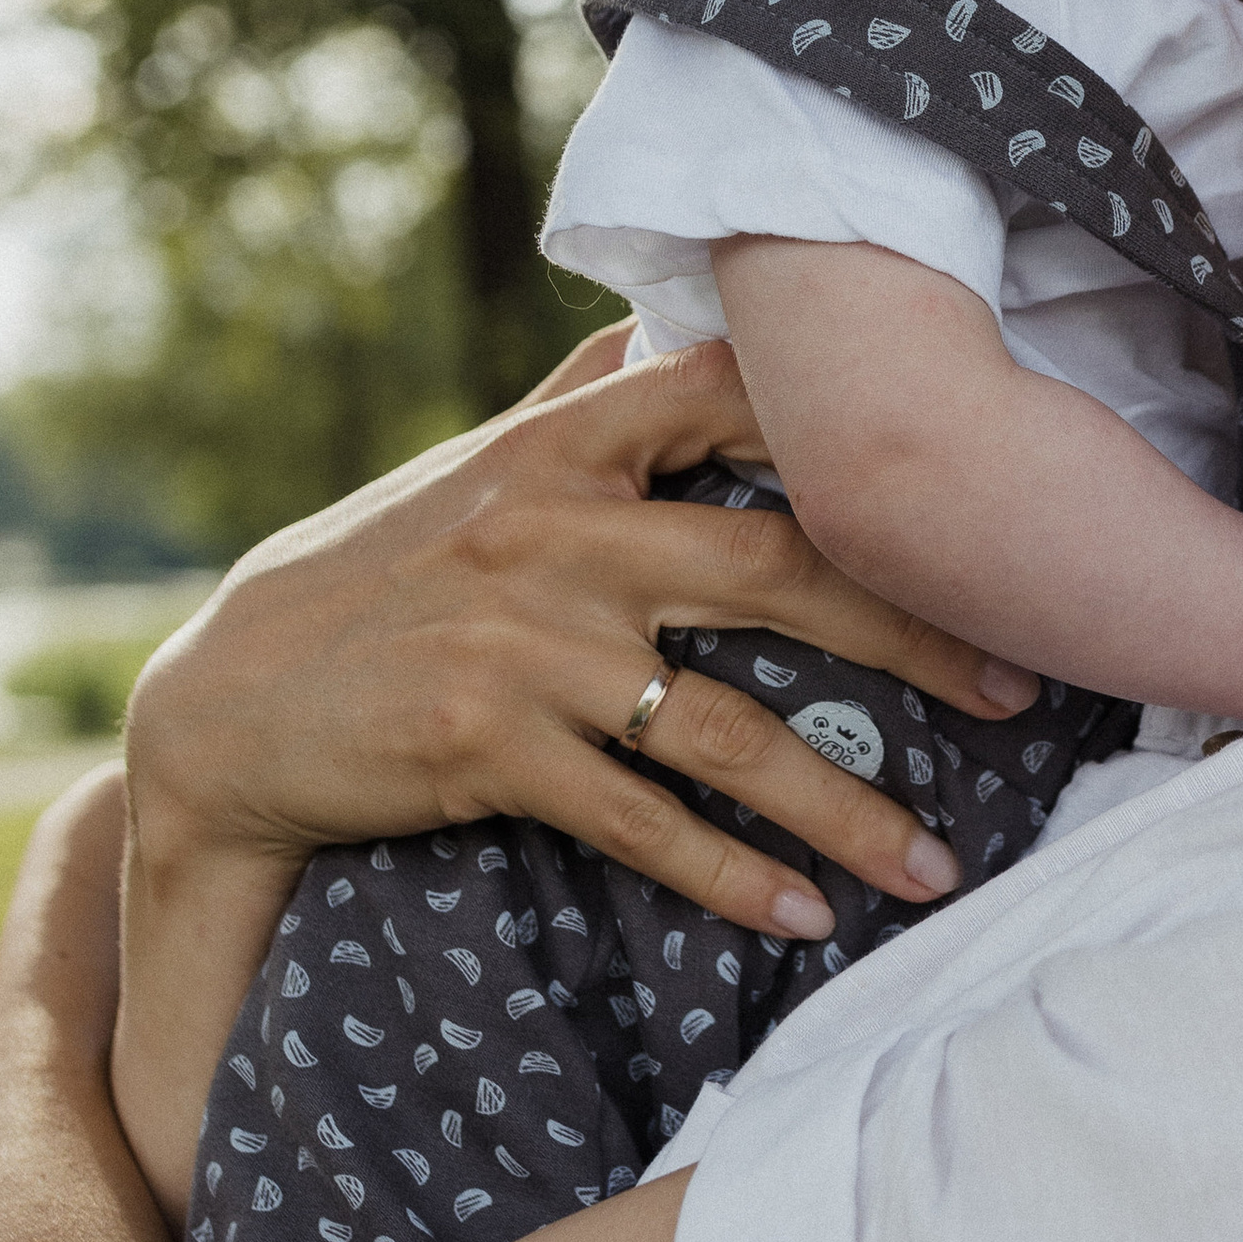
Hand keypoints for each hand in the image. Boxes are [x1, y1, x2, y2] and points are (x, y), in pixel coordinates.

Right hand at [126, 329, 1034, 937]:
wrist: (225, 707)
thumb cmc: (374, 576)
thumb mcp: (473, 470)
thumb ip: (581, 401)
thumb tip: (666, 324)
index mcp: (562, 447)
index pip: (733, 403)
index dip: (855, 432)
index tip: (970, 479)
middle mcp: (557, 531)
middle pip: (780, 570)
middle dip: (916, 633)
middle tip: (1018, 689)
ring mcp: (525, 644)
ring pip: (728, 725)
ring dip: (845, 806)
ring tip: (938, 868)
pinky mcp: (488, 749)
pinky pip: (642, 820)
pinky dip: (730, 872)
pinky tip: (803, 917)